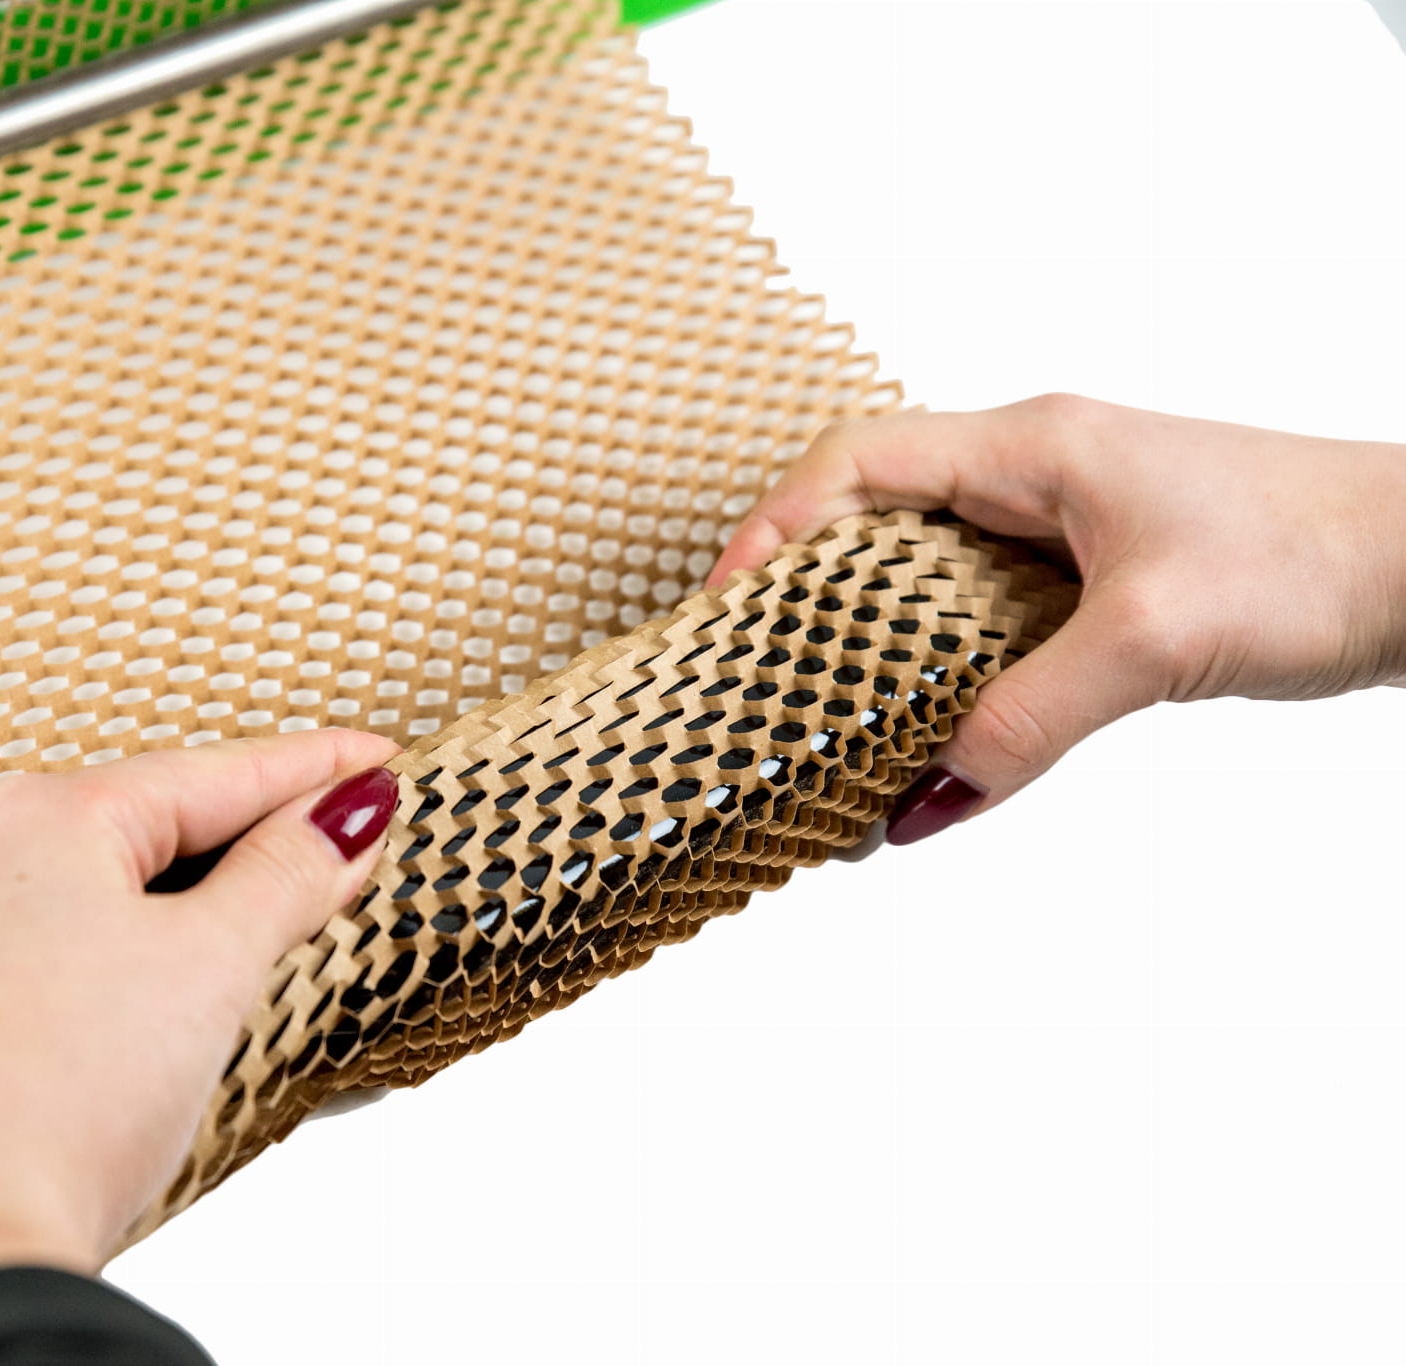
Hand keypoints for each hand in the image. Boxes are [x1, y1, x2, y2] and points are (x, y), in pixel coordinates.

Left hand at [0, 729, 401, 1365]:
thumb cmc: (56, 1100)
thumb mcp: (209, 967)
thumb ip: (285, 877)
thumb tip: (341, 816)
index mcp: (44, 819)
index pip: (215, 773)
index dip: (312, 770)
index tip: (375, 763)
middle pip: (156, 825)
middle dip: (256, 834)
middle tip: (345, 835)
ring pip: (106, 894)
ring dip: (197, 899)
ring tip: (274, 909)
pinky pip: (64, 953)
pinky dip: (135, 953)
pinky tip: (167, 984)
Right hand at [708, 395, 1405, 842]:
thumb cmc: (1322, 551)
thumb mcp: (1154, 640)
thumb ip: (1031, 716)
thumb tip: (930, 792)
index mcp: (1033, 449)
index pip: (858, 463)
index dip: (774, 527)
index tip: (723, 607)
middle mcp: (1038, 478)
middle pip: (876, 524)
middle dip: (807, 601)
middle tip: (758, 681)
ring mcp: (1069, 532)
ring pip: (931, 585)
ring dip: (878, 657)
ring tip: (830, 733)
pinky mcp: (1101, 587)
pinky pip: (990, 633)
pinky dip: (951, 692)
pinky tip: (937, 764)